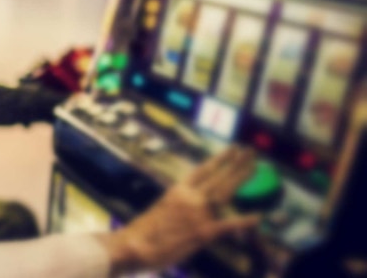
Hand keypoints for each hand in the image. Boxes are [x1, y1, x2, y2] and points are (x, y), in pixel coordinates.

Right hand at [102, 146, 259, 275]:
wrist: (135, 244)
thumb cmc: (145, 231)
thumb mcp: (162, 208)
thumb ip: (180, 204)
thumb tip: (192, 203)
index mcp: (178, 190)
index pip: (203, 170)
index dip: (220, 159)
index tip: (232, 149)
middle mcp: (190, 197)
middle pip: (218, 177)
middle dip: (236, 164)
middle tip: (250, 152)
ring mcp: (198, 213)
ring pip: (225, 192)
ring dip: (241, 178)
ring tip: (255, 166)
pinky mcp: (203, 232)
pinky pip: (228, 225)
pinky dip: (244, 221)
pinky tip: (258, 216)